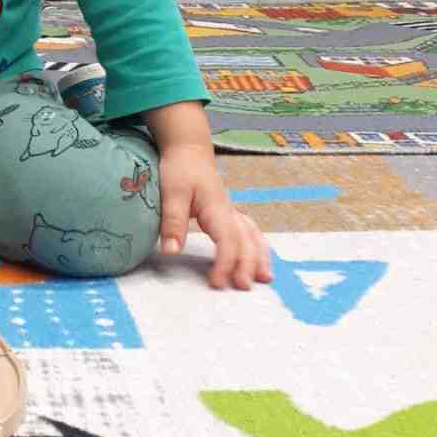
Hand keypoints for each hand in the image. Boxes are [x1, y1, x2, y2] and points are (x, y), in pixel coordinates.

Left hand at [156, 140, 271, 290]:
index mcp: (216, 208)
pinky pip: (250, 231)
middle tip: (243, 287)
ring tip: (266, 278)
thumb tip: (172, 251)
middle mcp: (229, 211)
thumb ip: (172, 222)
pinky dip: (258, 246)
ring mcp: (232, 211)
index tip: (217, 283)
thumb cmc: (179, 169)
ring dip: (260, 257)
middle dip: (247, 265)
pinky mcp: (229, 213)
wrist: (188, 150)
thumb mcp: (171, 193)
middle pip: (245, 241)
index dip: (225, 263)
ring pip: (253, 235)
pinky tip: (260, 259)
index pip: (227, 240)